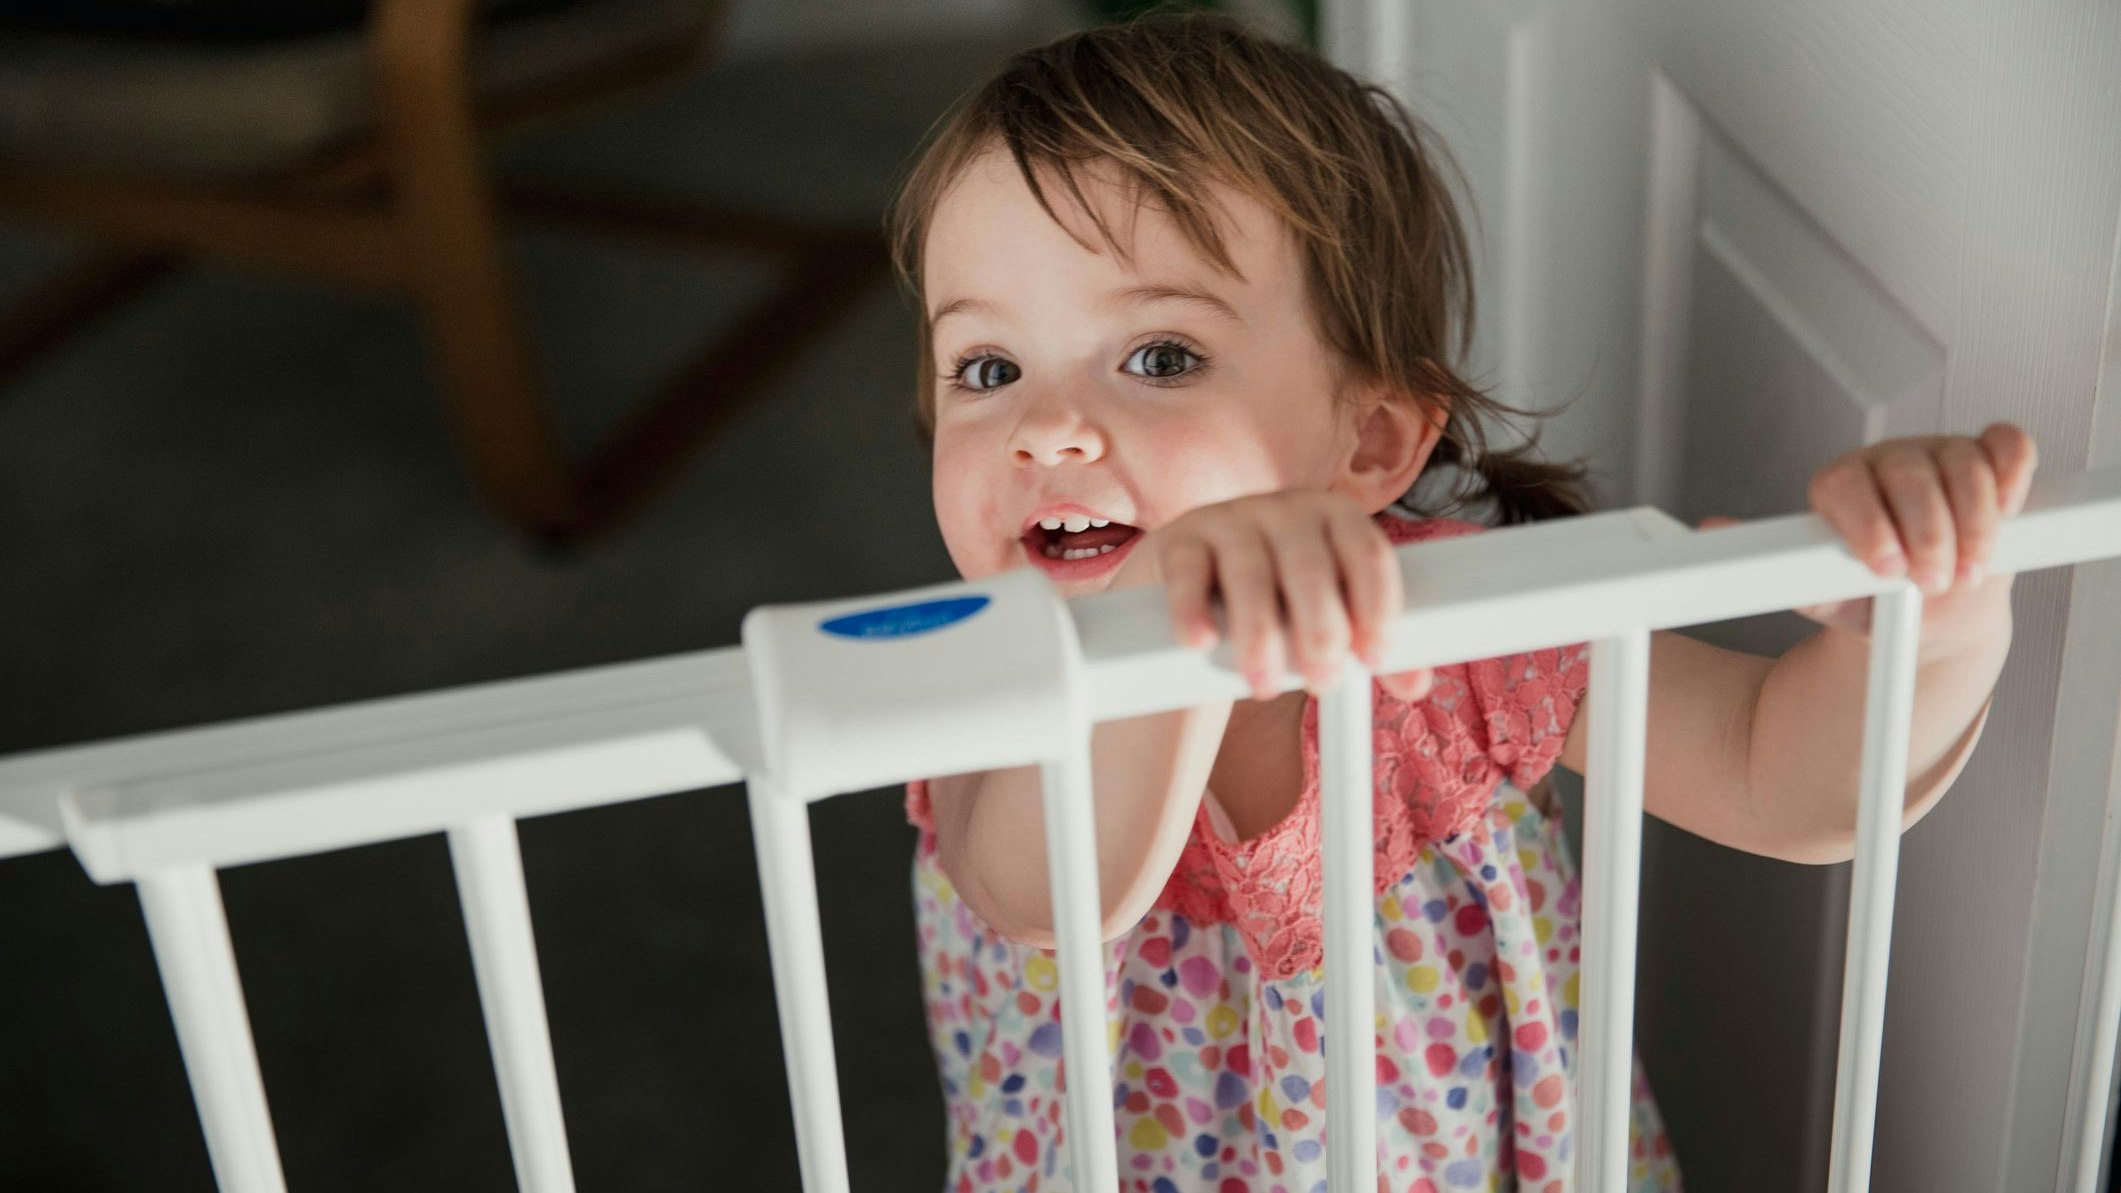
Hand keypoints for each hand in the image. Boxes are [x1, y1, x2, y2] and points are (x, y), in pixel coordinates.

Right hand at [1109, 490, 1432, 702]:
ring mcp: (1230, 519)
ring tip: (1263, 684)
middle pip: (1310, 566)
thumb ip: (1368, 646)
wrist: (1200, 584)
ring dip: (1259, 634)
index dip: (1377, 605)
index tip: (1374, 657)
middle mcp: (1286, 509)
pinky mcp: (1180, 540)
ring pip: (1250, 572)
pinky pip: (1188, 570)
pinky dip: (1193, 609)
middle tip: (1322, 681)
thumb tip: (1415, 683)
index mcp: (1336, 518)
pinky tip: (1201, 642)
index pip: (1368, 553)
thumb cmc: (1281, 601)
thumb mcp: (1326, 614)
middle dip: (1320, 630)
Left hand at [1703, 423, 2036, 640]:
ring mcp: (1940, 454)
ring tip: (1968, 570)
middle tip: (1932, 582)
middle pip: (1909, 476)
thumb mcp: (1826, 595)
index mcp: (1840, 486)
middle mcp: (1888, 462)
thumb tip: (1708, 532)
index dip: (1868, 526)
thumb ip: (1780, 569)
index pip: (1845, 486)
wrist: (1931, 610)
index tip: (1885, 569)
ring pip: (1962, 465)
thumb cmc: (1874, 598)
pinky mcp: (1988, 457)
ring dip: (1974, 523)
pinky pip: (2006, 446)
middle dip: (1927, 534)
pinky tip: (2009, 510)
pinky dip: (2011, 474)